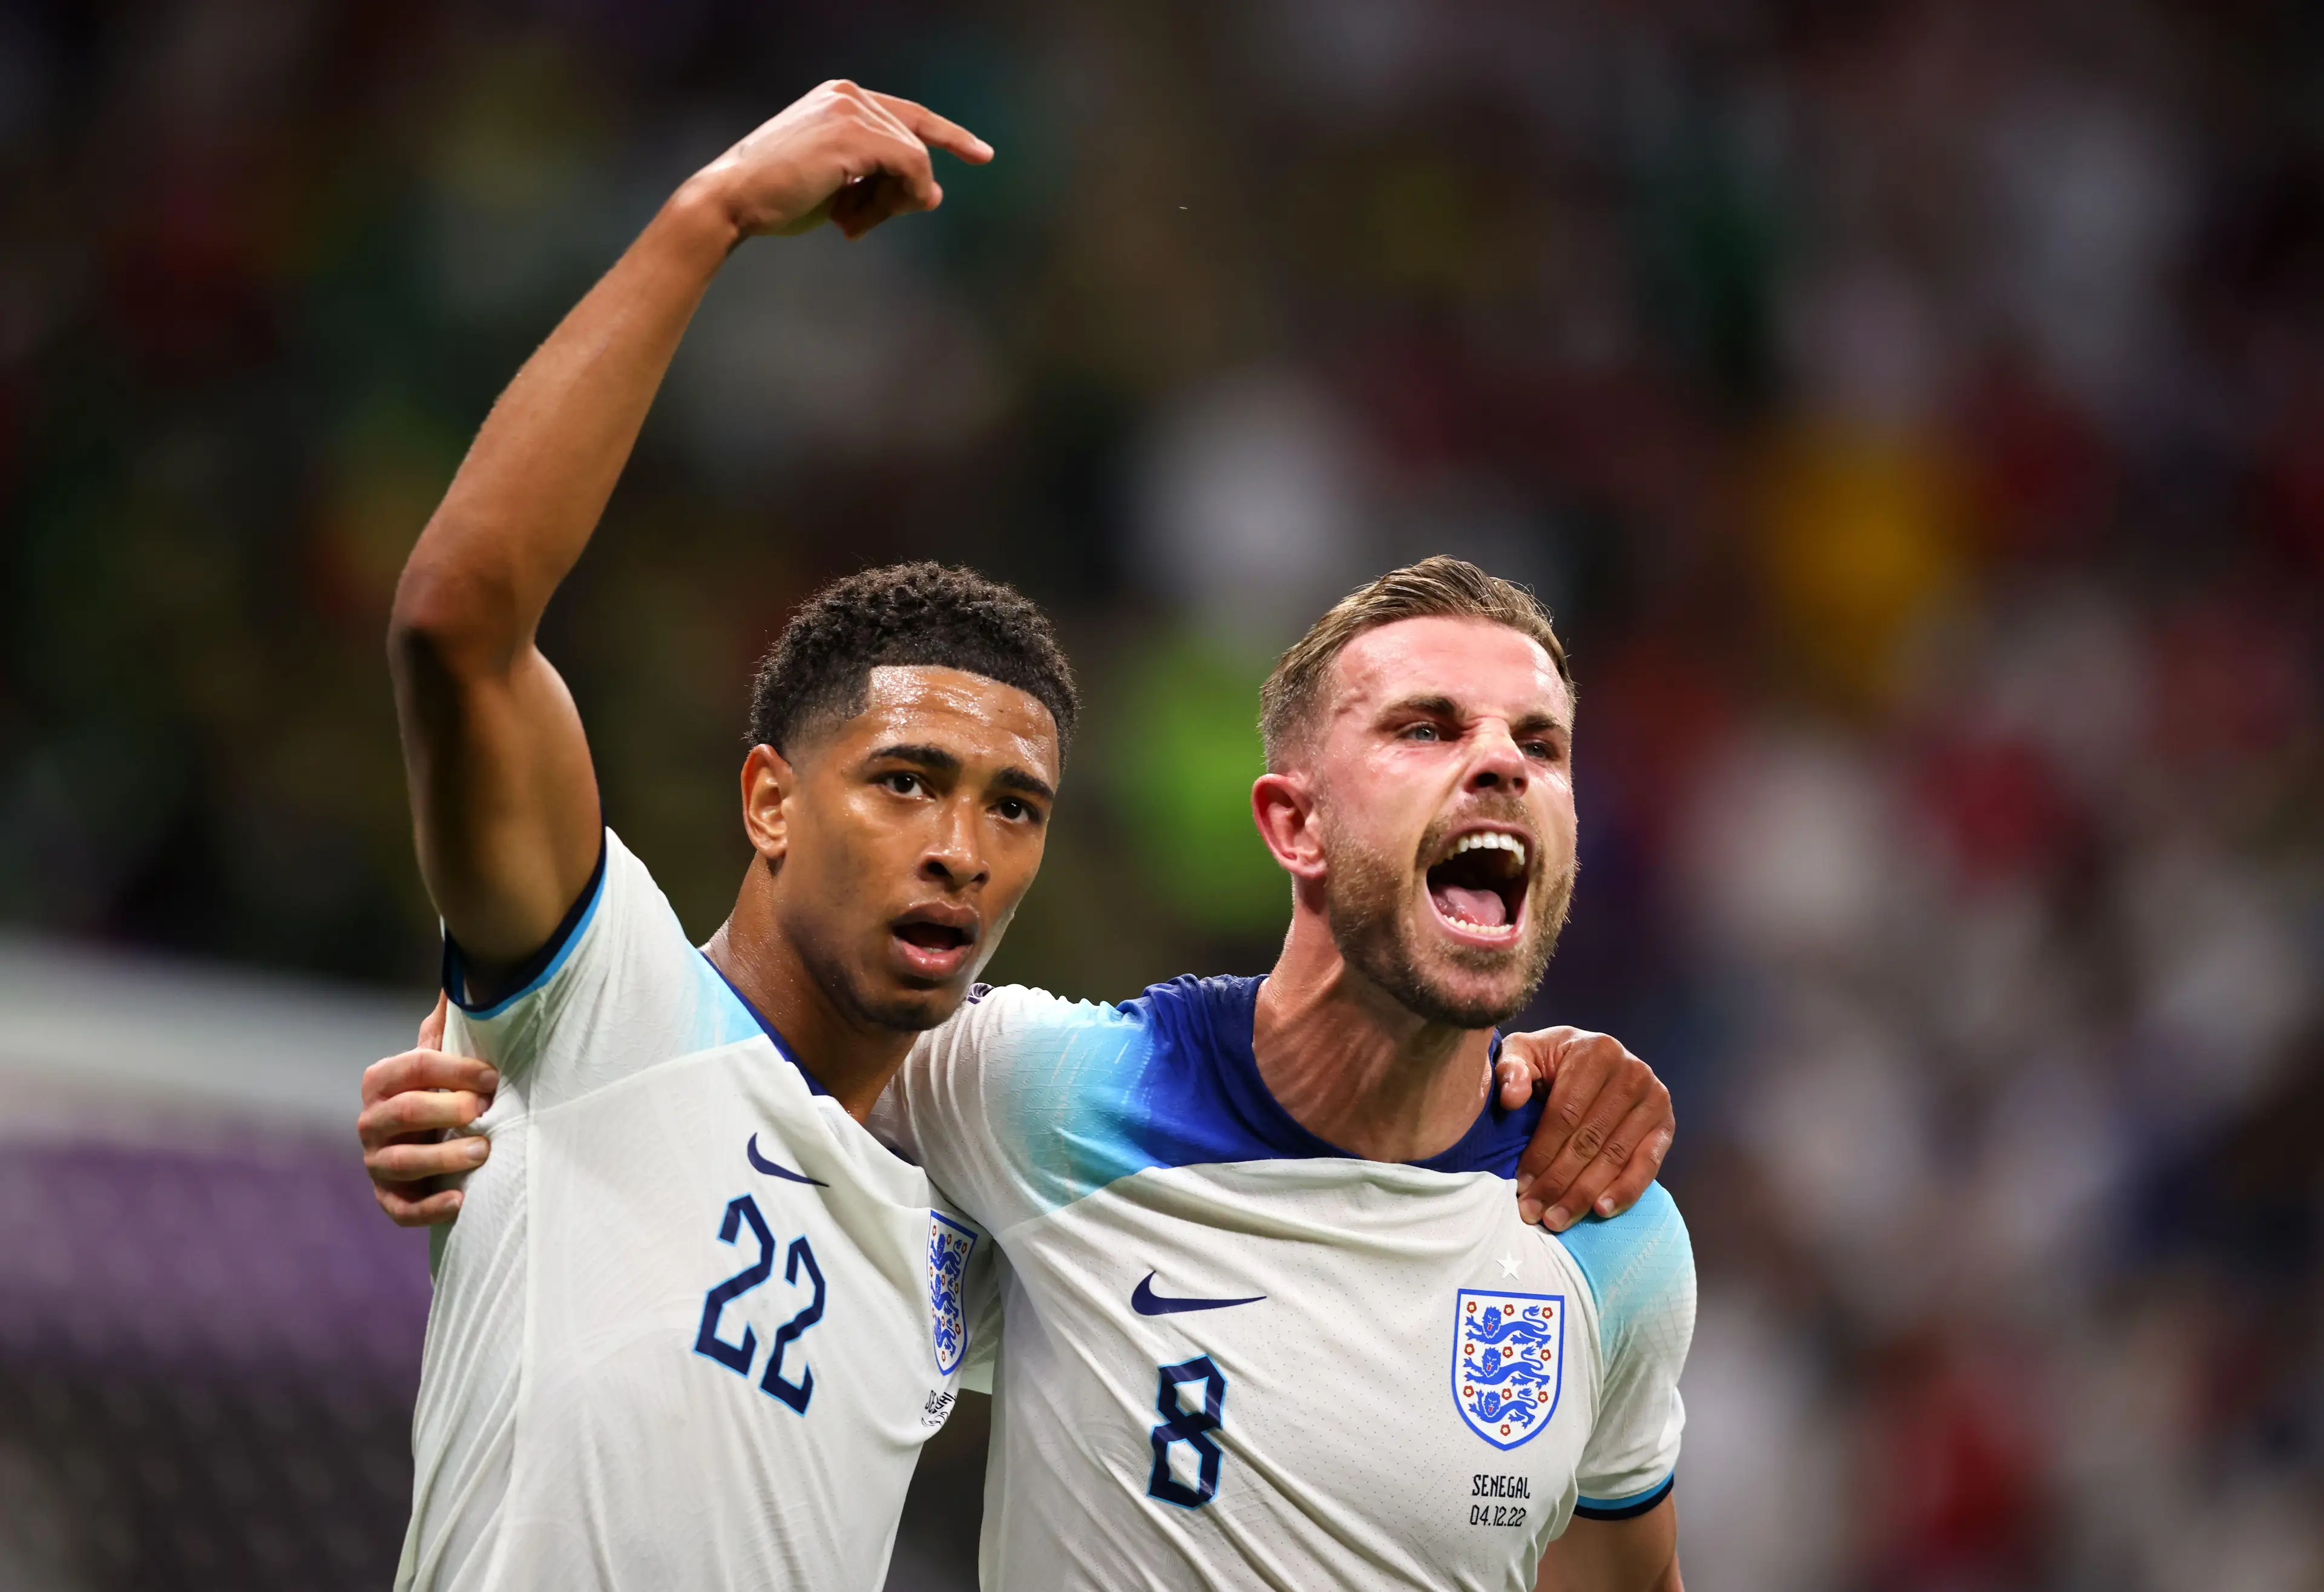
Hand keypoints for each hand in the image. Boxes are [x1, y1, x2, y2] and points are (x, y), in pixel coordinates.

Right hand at [358, 993, 499, 1227]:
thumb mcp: (440, 1056)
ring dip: (444, 1156)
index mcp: (381, 1080)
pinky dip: (429, 1207)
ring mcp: (376, 1162)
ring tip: (482, 1151)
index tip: (494, 1077)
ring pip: (402, 1161)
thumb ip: (445, 1023)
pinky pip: (401, 1209)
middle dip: (448, 1109)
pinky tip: (459, 1201)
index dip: (456, 1070)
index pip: (416, 1067)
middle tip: (486, 1111)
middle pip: (405, 1111)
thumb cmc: (442, 1091)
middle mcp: (371, 1121)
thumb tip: (458, 977)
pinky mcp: (389, 1198)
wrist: (428, 1144)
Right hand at [685, 79, 992, 242]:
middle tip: (863, 223)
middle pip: (914, 143)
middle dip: (901, 192)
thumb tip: (933, 194)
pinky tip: (857, 220)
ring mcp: (850, 108)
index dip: (949, 136)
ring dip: (892, 202)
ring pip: (914, 158)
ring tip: (850, 222)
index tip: (982, 154)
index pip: (909, 116)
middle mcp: (848, 93)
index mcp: (840, 97)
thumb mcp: (841, 190)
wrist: (732, 201)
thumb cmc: (778, 198)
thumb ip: (884, 184)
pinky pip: (910, 165)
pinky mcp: (851, 133)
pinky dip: (898, 197)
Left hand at [1493, 1027, 1673, 1230]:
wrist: (1591, 1058)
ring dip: (1584, 1194)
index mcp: (1596, 1052)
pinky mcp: (1666, 1124)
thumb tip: (1512, 1098)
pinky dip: (1626, 1190)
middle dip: (1558, 1182)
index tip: (1520, 1184)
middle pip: (1590, 1140)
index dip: (1541, 1152)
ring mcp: (1654, 1099)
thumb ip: (1511, 1067)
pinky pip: (1648, 1165)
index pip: (1566, 1114)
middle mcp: (1632, 1072)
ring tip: (1557, 1220)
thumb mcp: (1524, 1052)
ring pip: (1615, 1157)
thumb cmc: (1551, 1061)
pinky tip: (1602, 1211)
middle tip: (1533, 1213)